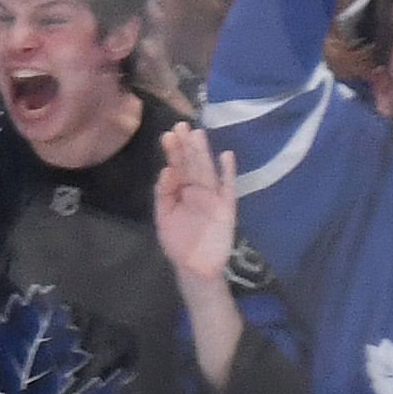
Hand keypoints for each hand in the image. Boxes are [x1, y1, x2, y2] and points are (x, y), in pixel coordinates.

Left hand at [154, 123, 240, 286]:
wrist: (195, 268)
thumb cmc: (178, 242)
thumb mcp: (164, 217)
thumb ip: (164, 194)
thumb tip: (166, 170)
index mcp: (181, 190)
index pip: (177, 167)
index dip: (173, 151)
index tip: (168, 134)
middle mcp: (197, 189)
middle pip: (192, 164)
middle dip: (187, 146)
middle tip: (181, 125)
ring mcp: (213, 197)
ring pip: (207, 171)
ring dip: (204, 153)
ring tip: (198, 135)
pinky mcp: (226, 207)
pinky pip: (228, 188)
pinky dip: (228, 173)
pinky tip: (226, 157)